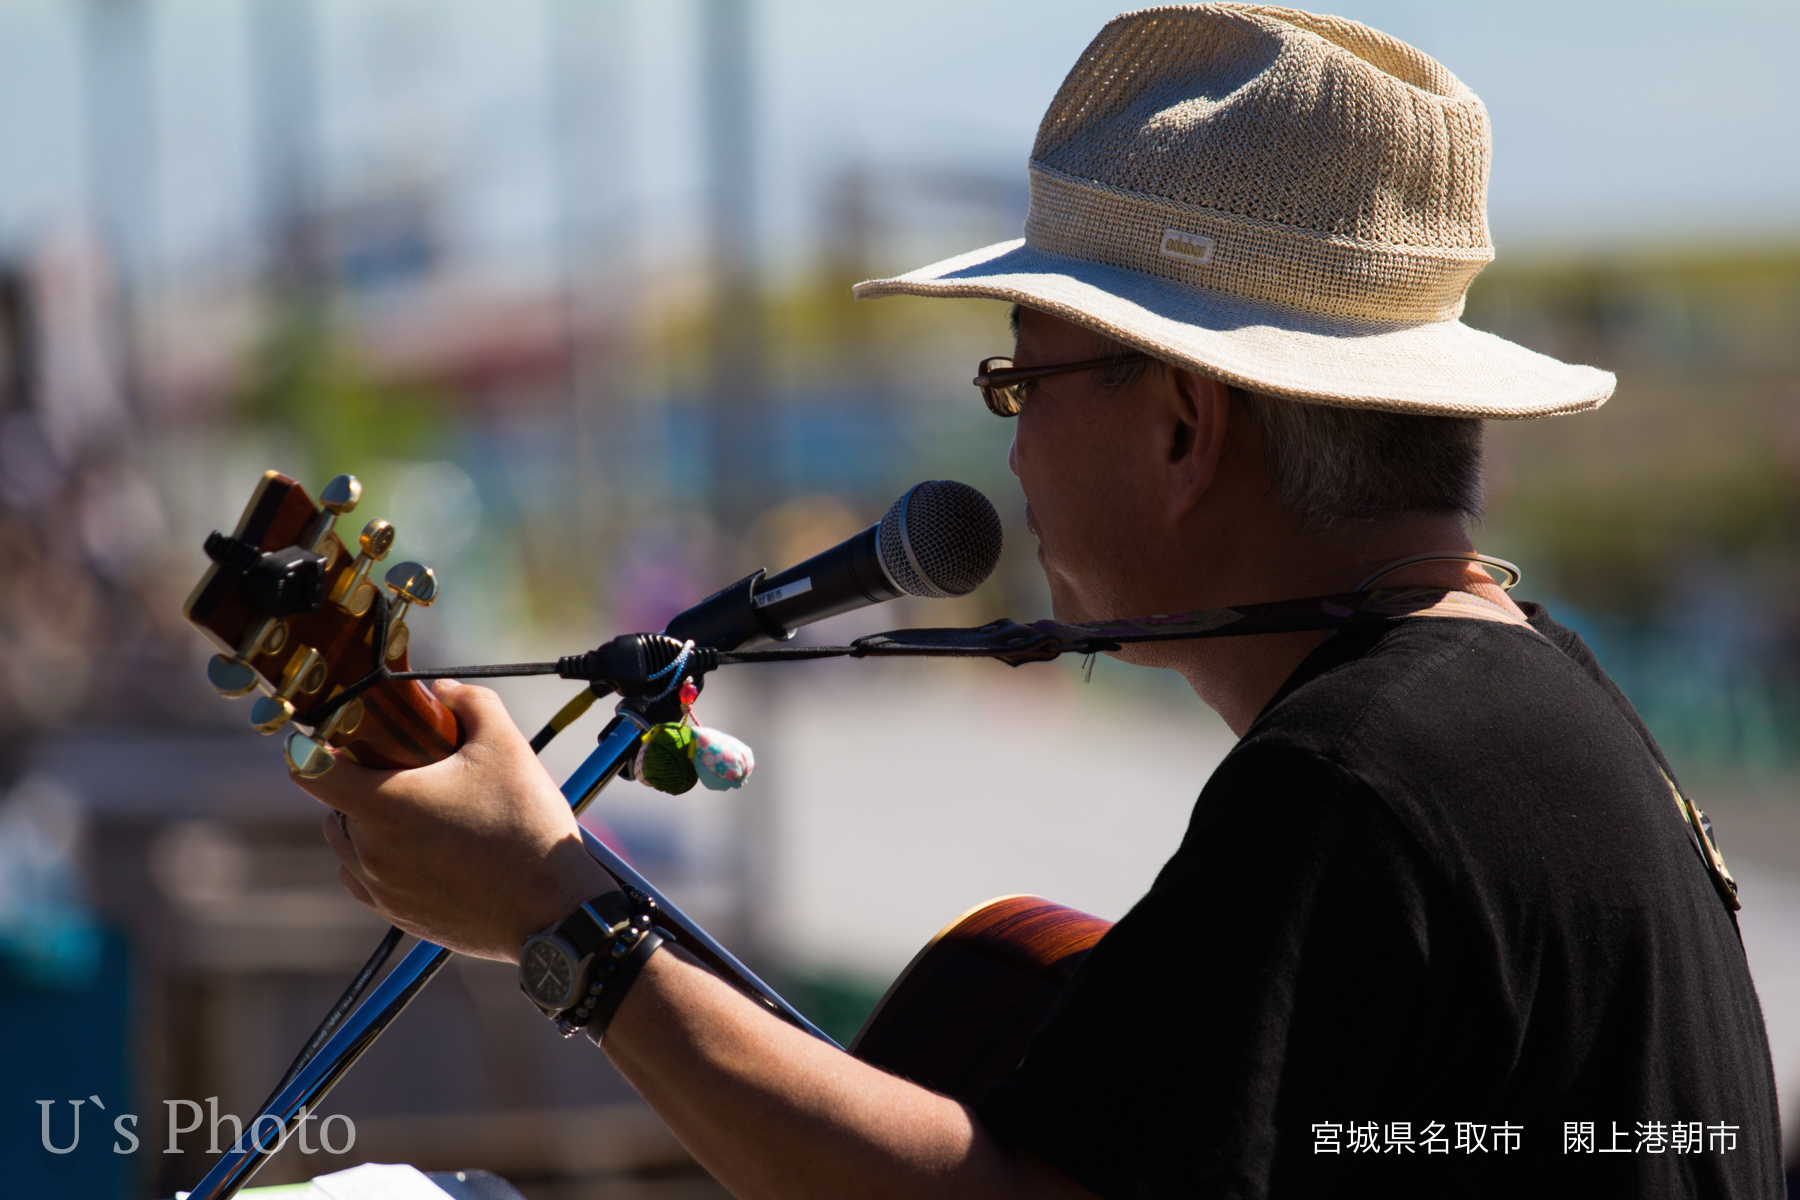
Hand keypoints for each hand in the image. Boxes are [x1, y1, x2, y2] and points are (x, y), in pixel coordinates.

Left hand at [291, 679, 617, 961]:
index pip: (309, 769)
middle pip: (336, 806)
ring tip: (419, 814)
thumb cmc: (526, 825)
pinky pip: (367, 881)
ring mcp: (381, 888)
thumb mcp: (506, 746)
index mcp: (383, 804)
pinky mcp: (398, 916)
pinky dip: (381, 861)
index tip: (340, 739)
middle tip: (409, 774)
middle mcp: (370, 850)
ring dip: (369, 825)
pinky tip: (422, 851)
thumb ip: (471, 702)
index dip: (315, 746)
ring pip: (349, 845)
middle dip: (364, 785)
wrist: (552, 907)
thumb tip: (443, 690)